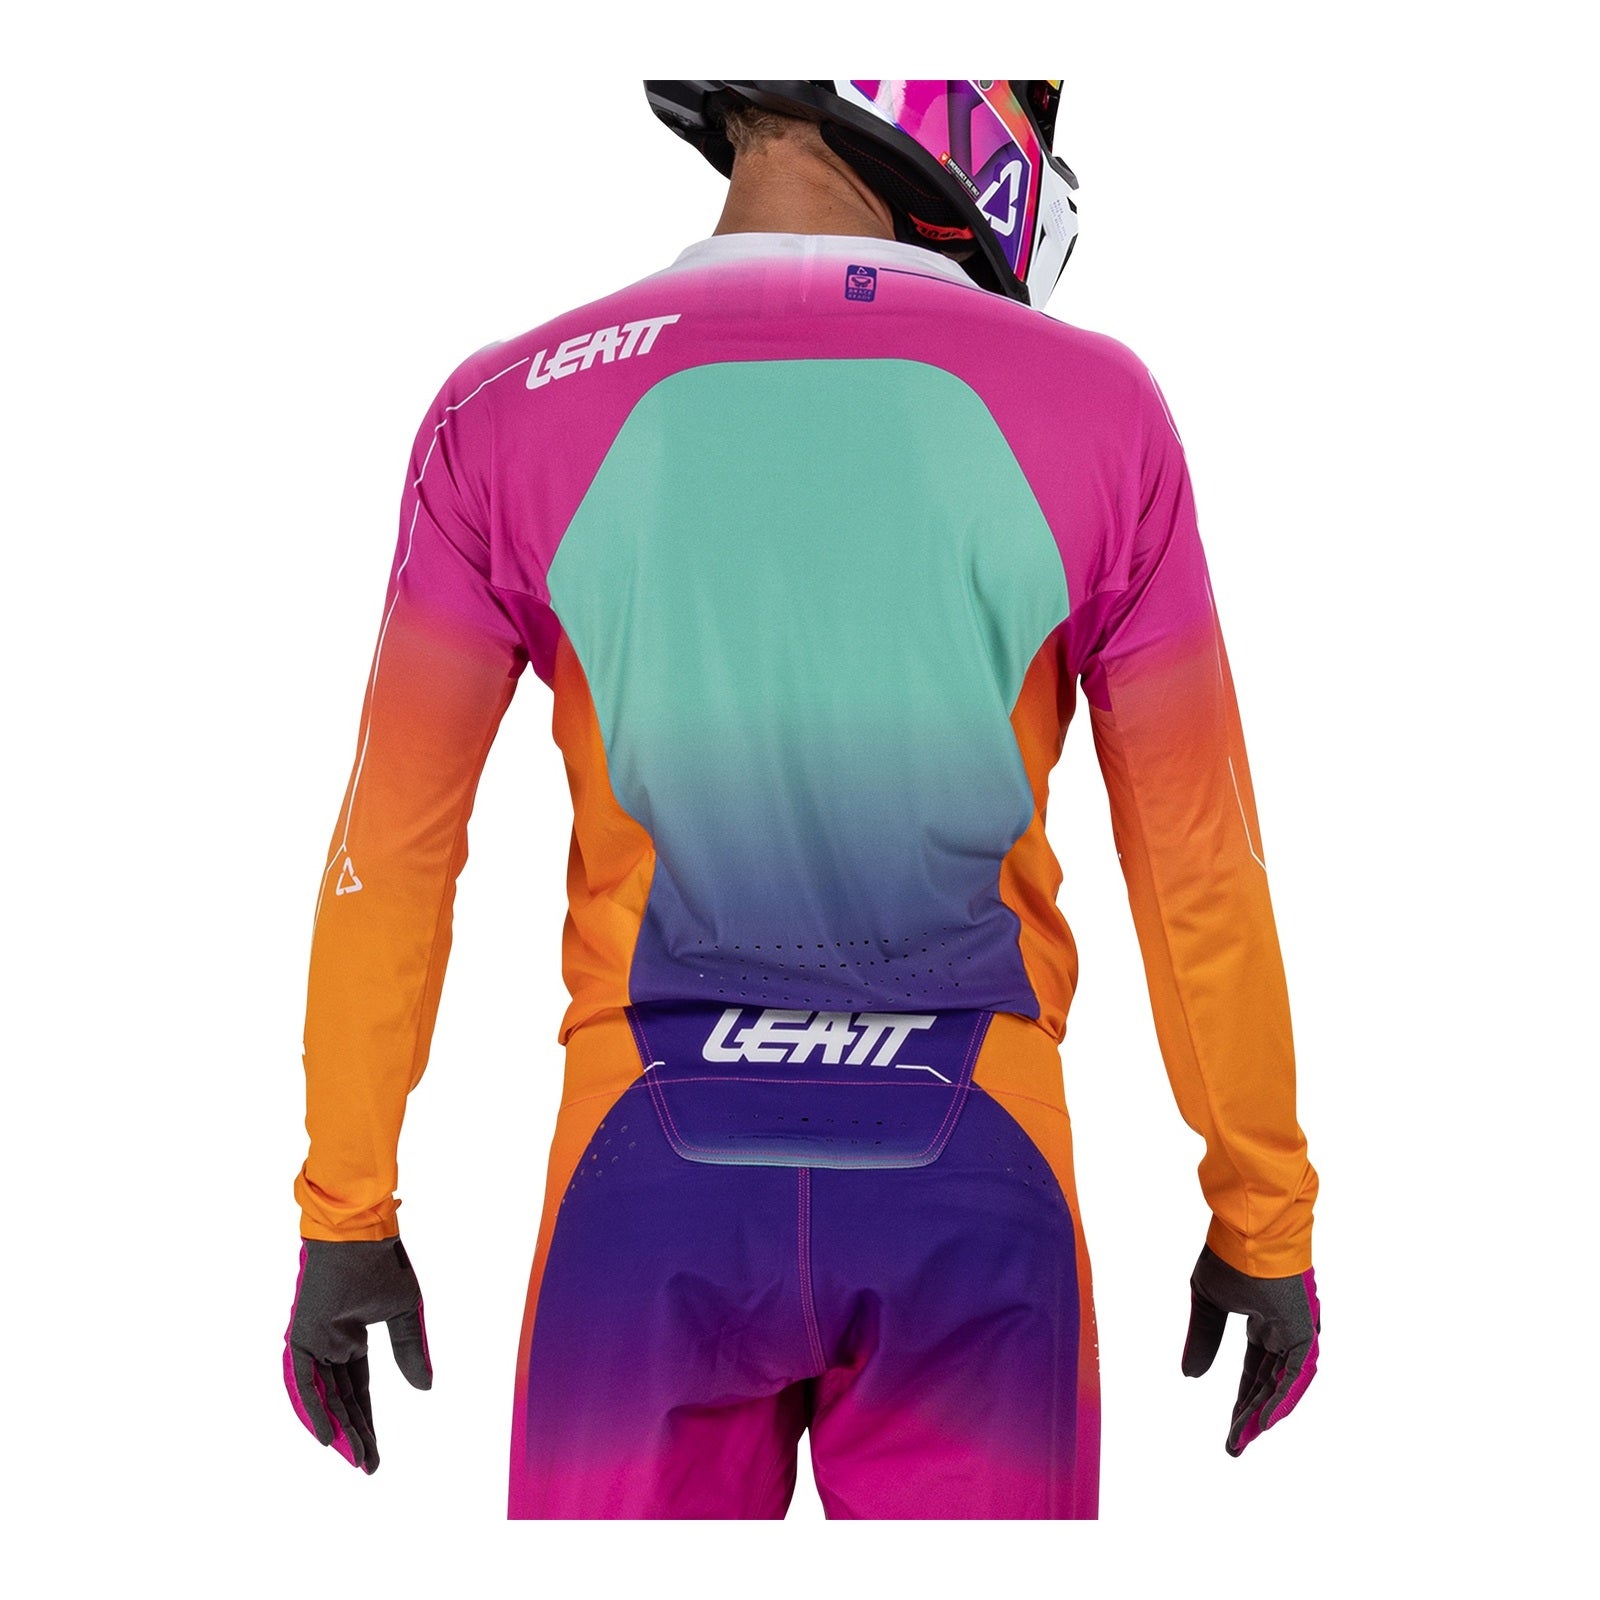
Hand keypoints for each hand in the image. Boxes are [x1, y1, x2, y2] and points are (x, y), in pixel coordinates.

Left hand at [283, 1237, 433, 1472]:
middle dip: (356, 1433)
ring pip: (323, 1395)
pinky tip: (328, 1437)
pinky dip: (313, 1408)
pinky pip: (304, 1379)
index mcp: (351, 1337)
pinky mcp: (302, 1334)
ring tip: (353, 1459)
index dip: (367, 1420)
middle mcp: (329, 1343)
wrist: (362, 1231)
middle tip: (367, 1467)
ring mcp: (314, 1340)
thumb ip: (409, 1351)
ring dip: (338, 1428)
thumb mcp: (404, 1312)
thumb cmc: (381, 1263)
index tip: (377, 1454)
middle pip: (341, 1399)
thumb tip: (424, 1390)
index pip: (358, 1389)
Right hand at [1181, 1245, 1319, 1455]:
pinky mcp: (1305, 1329)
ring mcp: (1297, 1330)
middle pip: (1269, 1383)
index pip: (1255, 1370)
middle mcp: (1284, 1330)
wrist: (1248, 1225)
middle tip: (1235, 1445)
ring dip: (1265, 1412)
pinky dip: (1284, 1397)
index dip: (1243, 1400)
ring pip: (1284, 1383)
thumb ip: (1203, 1338)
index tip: (1231, 1430)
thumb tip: (1191, 1377)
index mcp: (1264, 1321)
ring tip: (1244, 1439)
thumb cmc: (1230, 1254)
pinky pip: (1298, 1372)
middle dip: (1251, 1415)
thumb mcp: (1208, 1300)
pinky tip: (1266, 1420)